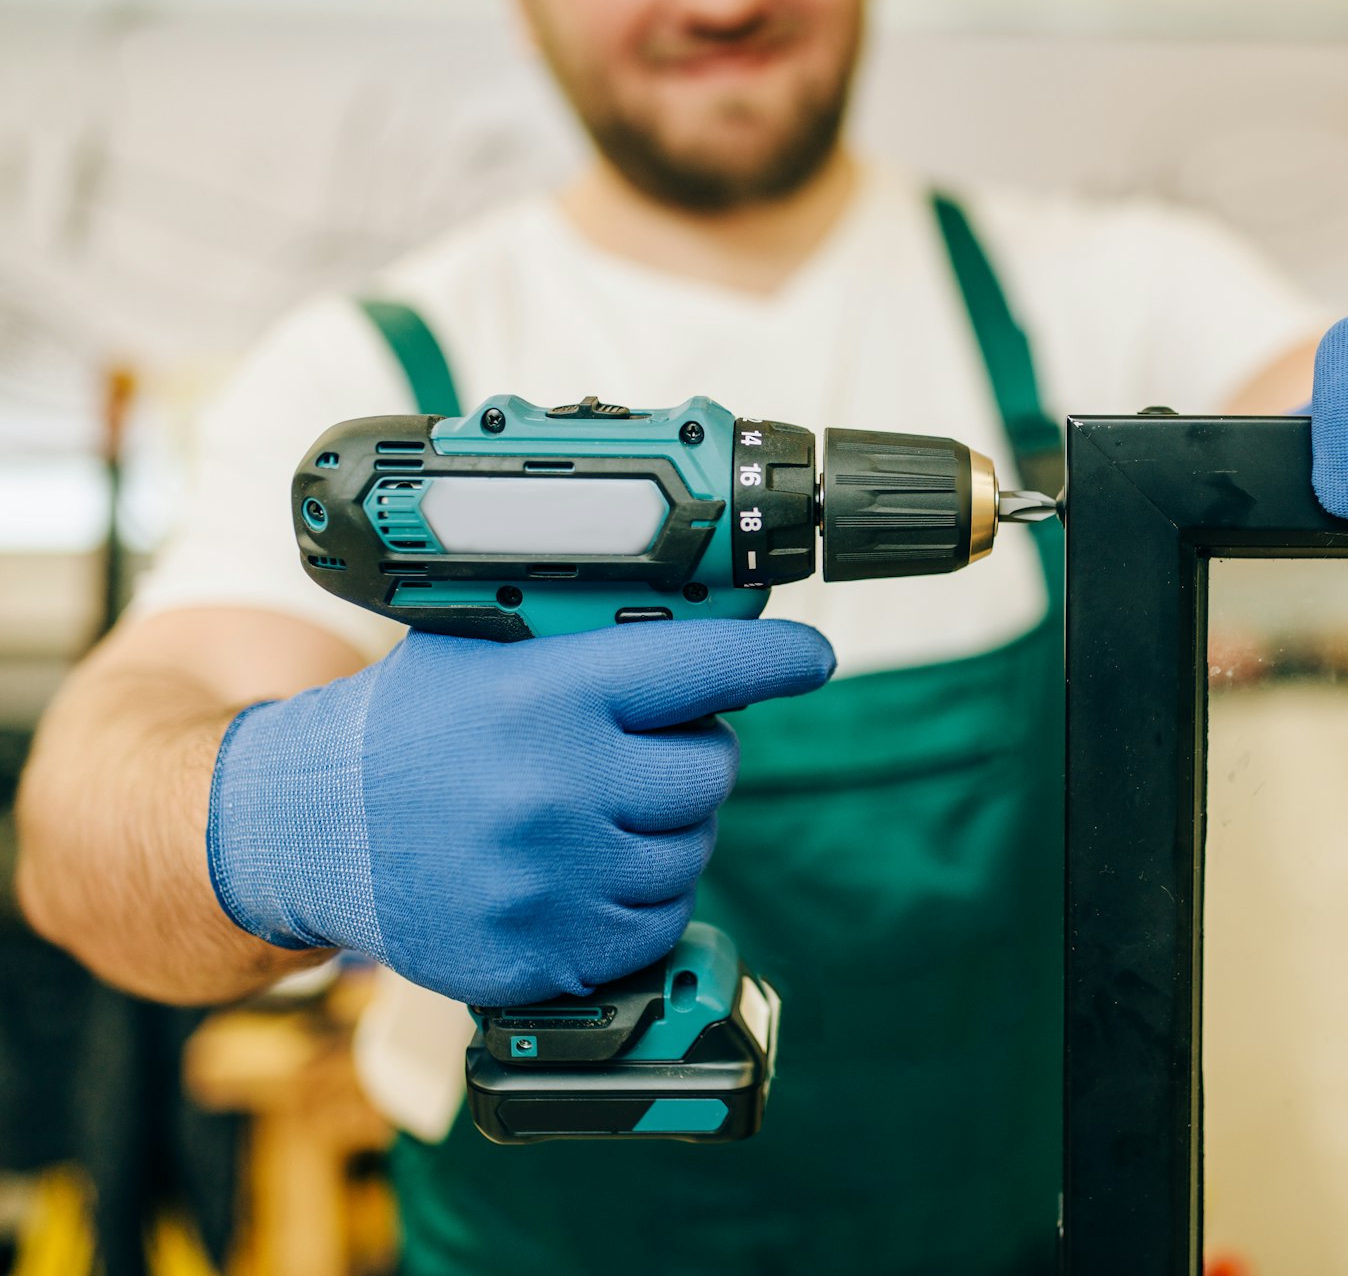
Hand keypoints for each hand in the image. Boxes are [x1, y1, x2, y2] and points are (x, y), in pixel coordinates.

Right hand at [206, 619, 834, 1004]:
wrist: (307, 829)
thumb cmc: (406, 728)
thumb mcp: (483, 649)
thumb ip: (586, 638)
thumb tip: (705, 624)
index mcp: (549, 697)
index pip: (705, 668)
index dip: (773, 662)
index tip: (810, 661)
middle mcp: (559, 788)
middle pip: (711, 771)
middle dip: (687, 756)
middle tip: (636, 752)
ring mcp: (552, 879)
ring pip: (690, 852)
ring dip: (662, 831)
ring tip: (594, 813)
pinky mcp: (543, 952)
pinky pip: (652, 922)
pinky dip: (635, 898)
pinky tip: (582, 869)